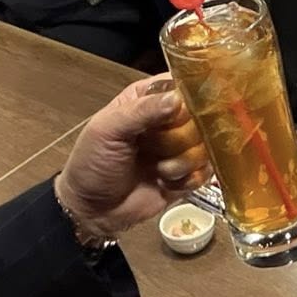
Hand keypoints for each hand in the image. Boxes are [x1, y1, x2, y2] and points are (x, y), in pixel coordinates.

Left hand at [54, 76, 211, 235]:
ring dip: (181, 162)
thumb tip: (177, 99)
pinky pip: (205, 171)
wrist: (92, 211)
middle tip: (156, 147)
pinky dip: (186, 180)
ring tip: (159, 170)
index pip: (181, 85)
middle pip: (200, 116)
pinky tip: (166, 183)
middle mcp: (168, 120)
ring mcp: (179, 148)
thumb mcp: (107, 130)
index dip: (187, 97)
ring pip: (204, 146)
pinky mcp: (187, 174)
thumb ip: (141, 110)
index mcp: (147, 99)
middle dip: (181, 136)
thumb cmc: (91, 164)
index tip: (181, 113)